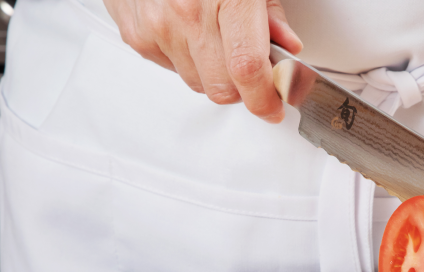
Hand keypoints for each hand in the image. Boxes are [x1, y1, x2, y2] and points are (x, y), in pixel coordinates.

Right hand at [103, 0, 302, 121]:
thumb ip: (270, 13)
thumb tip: (288, 47)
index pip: (248, 69)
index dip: (264, 99)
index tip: (274, 107)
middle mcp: (186, 14)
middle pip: (223, 88)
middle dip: (242, 87)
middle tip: (249, 64)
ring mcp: (157, 26)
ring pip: (197, 83)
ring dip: (212, 72)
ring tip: (214, 35)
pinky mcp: (136, 34)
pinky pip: (171, 69)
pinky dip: (185, 58)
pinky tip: (188, 30)